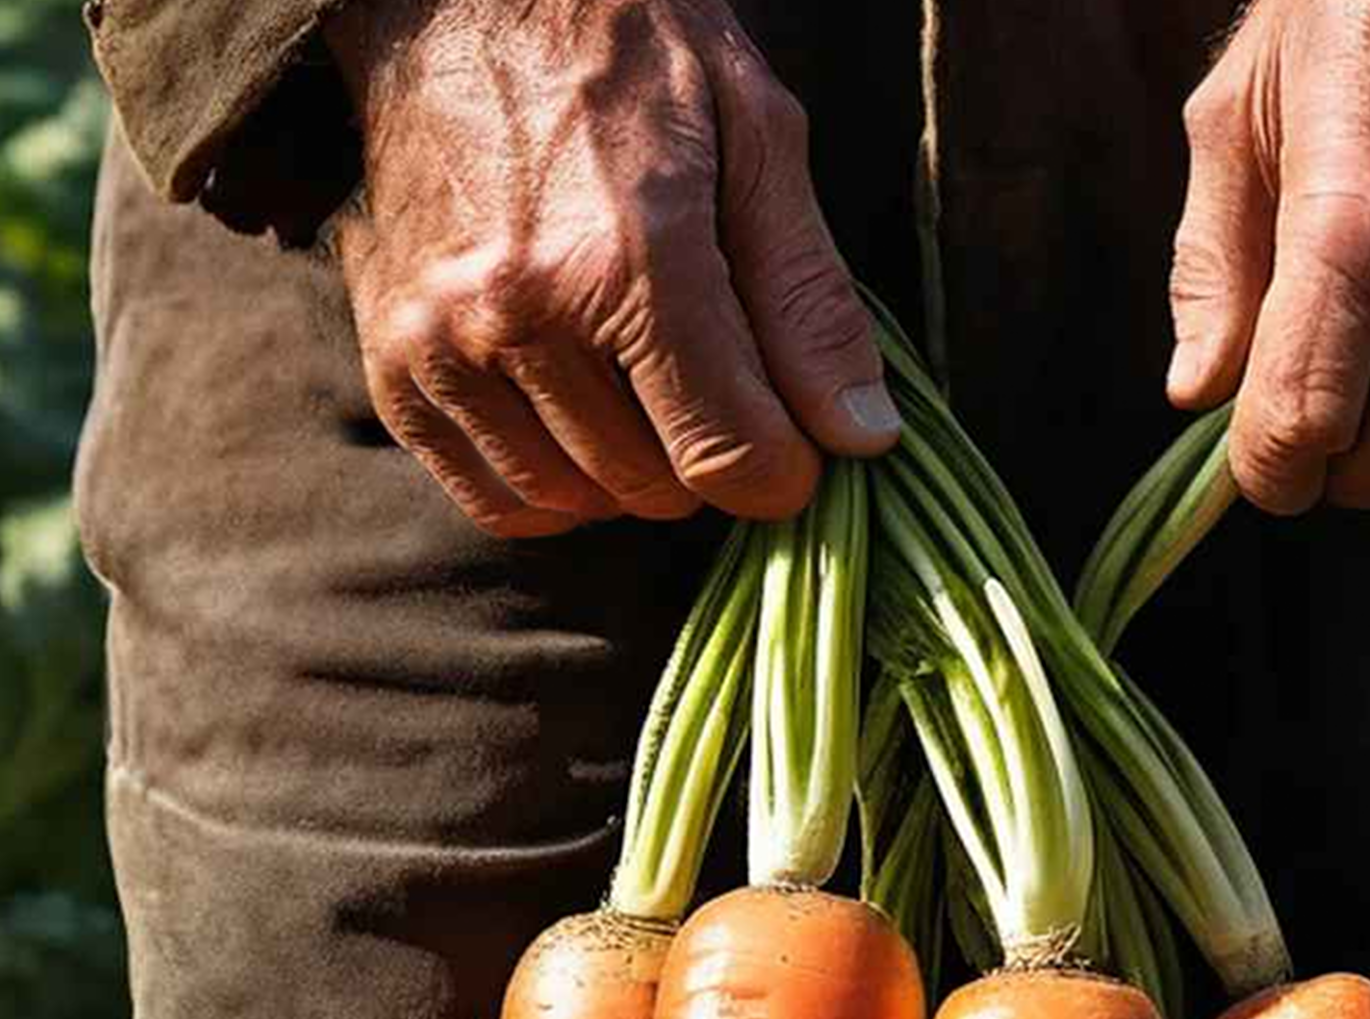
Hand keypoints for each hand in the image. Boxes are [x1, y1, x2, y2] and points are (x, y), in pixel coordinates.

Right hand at [326, 0, 897, 537]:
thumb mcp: (755, 137)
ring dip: (627, 471)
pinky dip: (551, 486)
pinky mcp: (394, 368)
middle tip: (705, 373)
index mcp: (627, 258)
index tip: (792, 437)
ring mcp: (443, 346)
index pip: (731, 455)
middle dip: (703, 454)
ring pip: (579, 504)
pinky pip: (497, 502)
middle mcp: (521, 314)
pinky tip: (574, 414)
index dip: (784, 468)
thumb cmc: (625, 52)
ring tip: (635, 378)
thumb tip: (862, 436)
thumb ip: (809, 297)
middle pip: (658, 488)